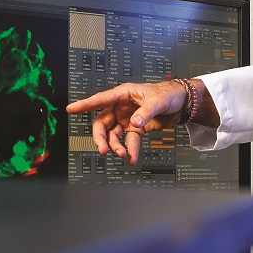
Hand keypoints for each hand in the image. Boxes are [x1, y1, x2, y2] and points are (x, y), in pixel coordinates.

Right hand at [66, 81, 188, 164]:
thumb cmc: (168, 94)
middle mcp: (121, 107)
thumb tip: (135, 122)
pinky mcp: (135, 129)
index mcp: (123, 94)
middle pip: (102, 123)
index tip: (71, 109)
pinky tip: (131, 157)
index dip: (84, 104)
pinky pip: (128, 141)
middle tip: (102, 150)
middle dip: (100, 138)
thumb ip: (146, 112)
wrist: (182, 103)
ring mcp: (127, 119)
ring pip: (113, 135)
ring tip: (122, 155)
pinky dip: (129, 150)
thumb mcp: (158, 101)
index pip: (100, 100)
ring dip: (115, 146)